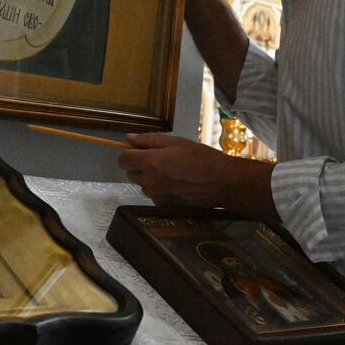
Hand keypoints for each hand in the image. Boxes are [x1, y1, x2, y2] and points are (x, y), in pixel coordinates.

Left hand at [119, 133, 276, 218]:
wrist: (222, 183)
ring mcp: (156, 196)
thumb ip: (150, 140)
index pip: (123, 160)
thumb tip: (128, 138)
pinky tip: (177, 184)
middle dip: (140, 165)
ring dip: (150, 177)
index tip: (140, 151)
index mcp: (151, 162)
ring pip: (142, 184)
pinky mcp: (163, 205)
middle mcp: (149, 181)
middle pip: (131, 173)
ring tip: (172, 172)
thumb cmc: (202, 158)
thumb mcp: (178, 142)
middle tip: (161, 159)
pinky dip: (160, 188)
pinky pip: (154, 194)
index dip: (129, 153)